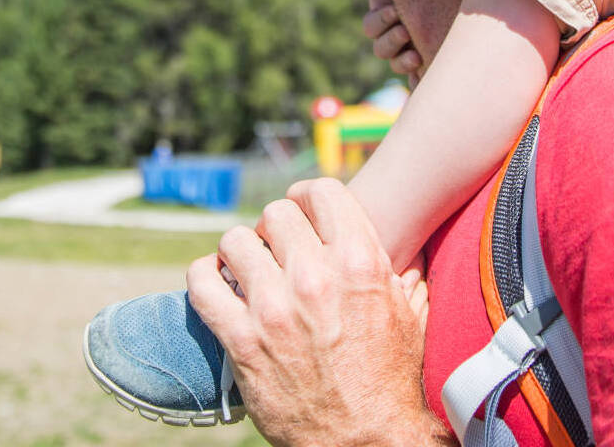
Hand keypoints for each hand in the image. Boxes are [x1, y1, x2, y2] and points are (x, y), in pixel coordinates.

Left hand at [187, 179, 446, 446]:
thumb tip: (410, 247)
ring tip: (246, 270)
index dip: (307, 198)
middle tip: (276, 252)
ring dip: (239, 253)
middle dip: (275, 230)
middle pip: (275, 213)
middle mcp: (315, 277)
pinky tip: (216, 283)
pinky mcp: (242, 340)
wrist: (366, 442)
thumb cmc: (391, 380)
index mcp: (360, 262)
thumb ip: (404, 273)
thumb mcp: (410, 315)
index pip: (320, 191)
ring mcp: (274, 308)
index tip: (301, 214)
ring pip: (235, 241)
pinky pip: (202, 284)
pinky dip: (203, 278)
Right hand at [360, 0, 423, 79]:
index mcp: (381, 20)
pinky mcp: (424, 66)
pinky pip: (416, 81)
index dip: (380, 21)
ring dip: (403, 62)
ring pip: (396, 66)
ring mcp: (406, 54)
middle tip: (404, 31)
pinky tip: (422, 79)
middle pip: (381, 49)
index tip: (395, 10)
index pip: (371, 27)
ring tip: (416, 56)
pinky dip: (417, 82)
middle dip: (392, 40)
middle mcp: (391, 40)